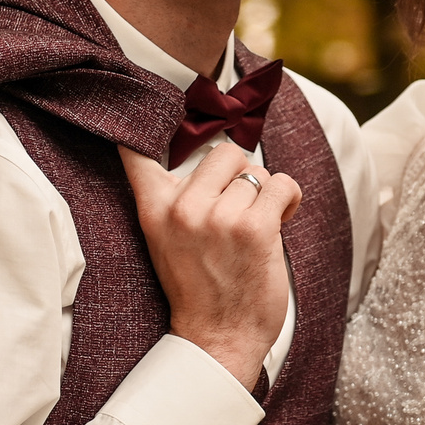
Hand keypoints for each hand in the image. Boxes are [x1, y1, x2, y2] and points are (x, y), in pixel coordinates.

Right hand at [119, 141, 298, 389]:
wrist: (218, 338)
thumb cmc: (201, 287)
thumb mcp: (168, 238)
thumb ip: (179, 197)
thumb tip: (217, 154)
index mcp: (154, 208)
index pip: (136, 152)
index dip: (140, 121)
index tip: (134, 86)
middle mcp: (182, 208)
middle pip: (225, 152)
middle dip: (241, 178)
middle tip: (239, 211)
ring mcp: (218, 217)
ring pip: (257, 172)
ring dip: (266, 196)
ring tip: (257, 227)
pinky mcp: (254, 228)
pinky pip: (282, 184)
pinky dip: (289, 200)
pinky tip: (281, 221)